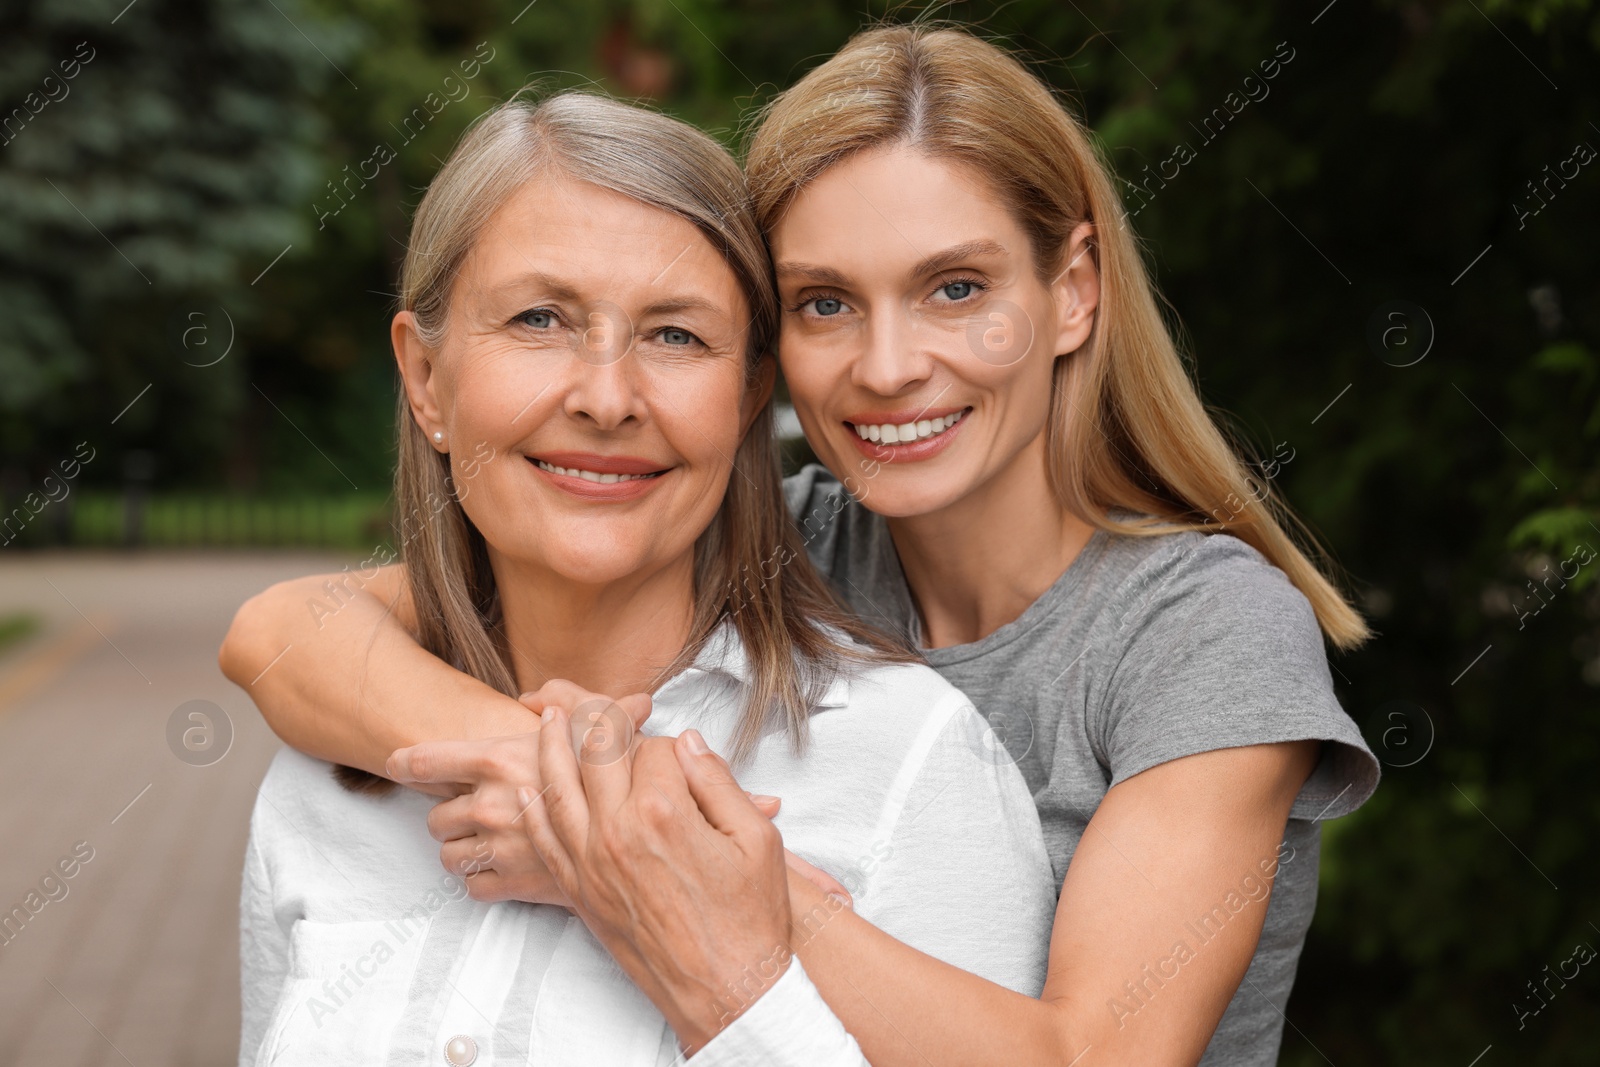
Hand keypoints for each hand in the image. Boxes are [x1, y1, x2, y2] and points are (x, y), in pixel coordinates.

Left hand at [386, 680, 653, 904]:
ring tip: (491, 844)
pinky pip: (473, 887)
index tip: (396, 765)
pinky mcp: (512, 885)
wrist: (641, 835)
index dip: (407, 763)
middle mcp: (489, 803)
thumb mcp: (598, 721)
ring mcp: (498, 847)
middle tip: (478, 813)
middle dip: (452, 816)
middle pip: (436, 817)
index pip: (428, 759)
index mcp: (499, 759)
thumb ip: (566, 699)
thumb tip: (538, 697)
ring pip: (449, 856)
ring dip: (464, 851)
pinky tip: (507, 868)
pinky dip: (485, 881)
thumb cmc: (621, 773)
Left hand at [520, 708, 848, 1050]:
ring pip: (557, 790)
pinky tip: (530, 787)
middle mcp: (618, 832)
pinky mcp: (580, 892)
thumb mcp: (757, 839)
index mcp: (664, 812)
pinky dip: (535, 807)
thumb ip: (718, 782)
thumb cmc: (750, 918)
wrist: (728, 989)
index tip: (678, 749)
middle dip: (593, 721)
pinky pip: (547, 839)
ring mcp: (592, 863)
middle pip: (594, 755)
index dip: (665, 741)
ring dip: (547, 748)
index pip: (651, 748)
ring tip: (542, 717)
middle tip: (590, 701)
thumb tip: (688, 743)